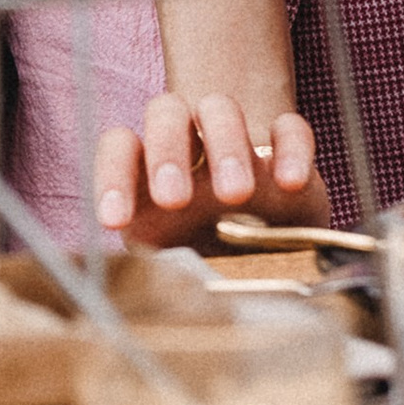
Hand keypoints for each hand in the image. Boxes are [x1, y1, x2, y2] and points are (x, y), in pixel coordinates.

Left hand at [94, 93, 330, 252]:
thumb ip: (160, 270)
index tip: (116, 221)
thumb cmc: (207, 262)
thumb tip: (144, 297)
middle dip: (167, 150)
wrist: (267, 261)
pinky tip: (289, 183)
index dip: (112, 176)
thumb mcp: (177, 270)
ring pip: (220, 107)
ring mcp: (236, 144)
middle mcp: (189, 148)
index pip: (121, 147)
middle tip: (174, 200)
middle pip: (167, 112)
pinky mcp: (284, 151)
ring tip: (234, 195)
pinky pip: (289, 128)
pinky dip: (290, 149)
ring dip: (224, 144)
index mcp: (151, 173)